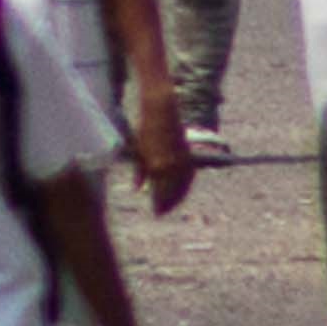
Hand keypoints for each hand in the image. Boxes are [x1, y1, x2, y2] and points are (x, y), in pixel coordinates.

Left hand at [129, 85, 195, 215]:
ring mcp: (181, 162)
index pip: (159, 193)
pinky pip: (189, 178)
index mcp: (157, 166)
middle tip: (162, 212)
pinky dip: (185, 187)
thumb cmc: (145, 131)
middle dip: (167, 204)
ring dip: (178, 198)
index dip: (158, 204)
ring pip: (183, 187)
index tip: (156, 212)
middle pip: (172, 193)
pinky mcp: (188, 156)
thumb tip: (137, 189)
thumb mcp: (137, 152)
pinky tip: (181, 191)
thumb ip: (139, 173)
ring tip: (172, 205)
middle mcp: (171, 166)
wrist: (162, 113)